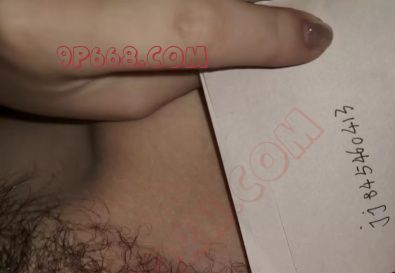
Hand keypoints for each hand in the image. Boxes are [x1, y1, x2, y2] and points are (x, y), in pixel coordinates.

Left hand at [0, 0, 332, 119]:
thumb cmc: (15, 57)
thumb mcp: (86, 94)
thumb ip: (162, 81)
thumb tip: (225, 61)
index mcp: (86, 28)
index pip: (201, 26)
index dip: (268, 34)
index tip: (316, 40)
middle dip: (264, 11)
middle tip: (306, 26)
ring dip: (241, 8)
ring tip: (274, 23)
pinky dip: (216, 3)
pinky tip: (234, 16)